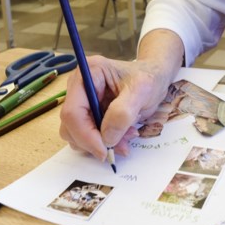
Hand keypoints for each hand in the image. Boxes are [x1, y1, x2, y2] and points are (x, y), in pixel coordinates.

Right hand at [59, 54, 173, 158]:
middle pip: (70, 125)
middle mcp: (79, 86)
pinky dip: (104, 142)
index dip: (85, 134)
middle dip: (94, 141)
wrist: (154, 77)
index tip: (105, 150)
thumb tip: (107, 137)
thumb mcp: (142, 91)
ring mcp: (81, 101)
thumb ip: (123, 113)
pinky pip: (87, 136)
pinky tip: (123, 134)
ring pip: (76, 134)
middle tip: (122, 146)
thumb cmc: (149, 78)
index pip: (73, 111)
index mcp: (88, 73)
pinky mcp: (87, 113)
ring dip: (100, 143)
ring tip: (127, 135)